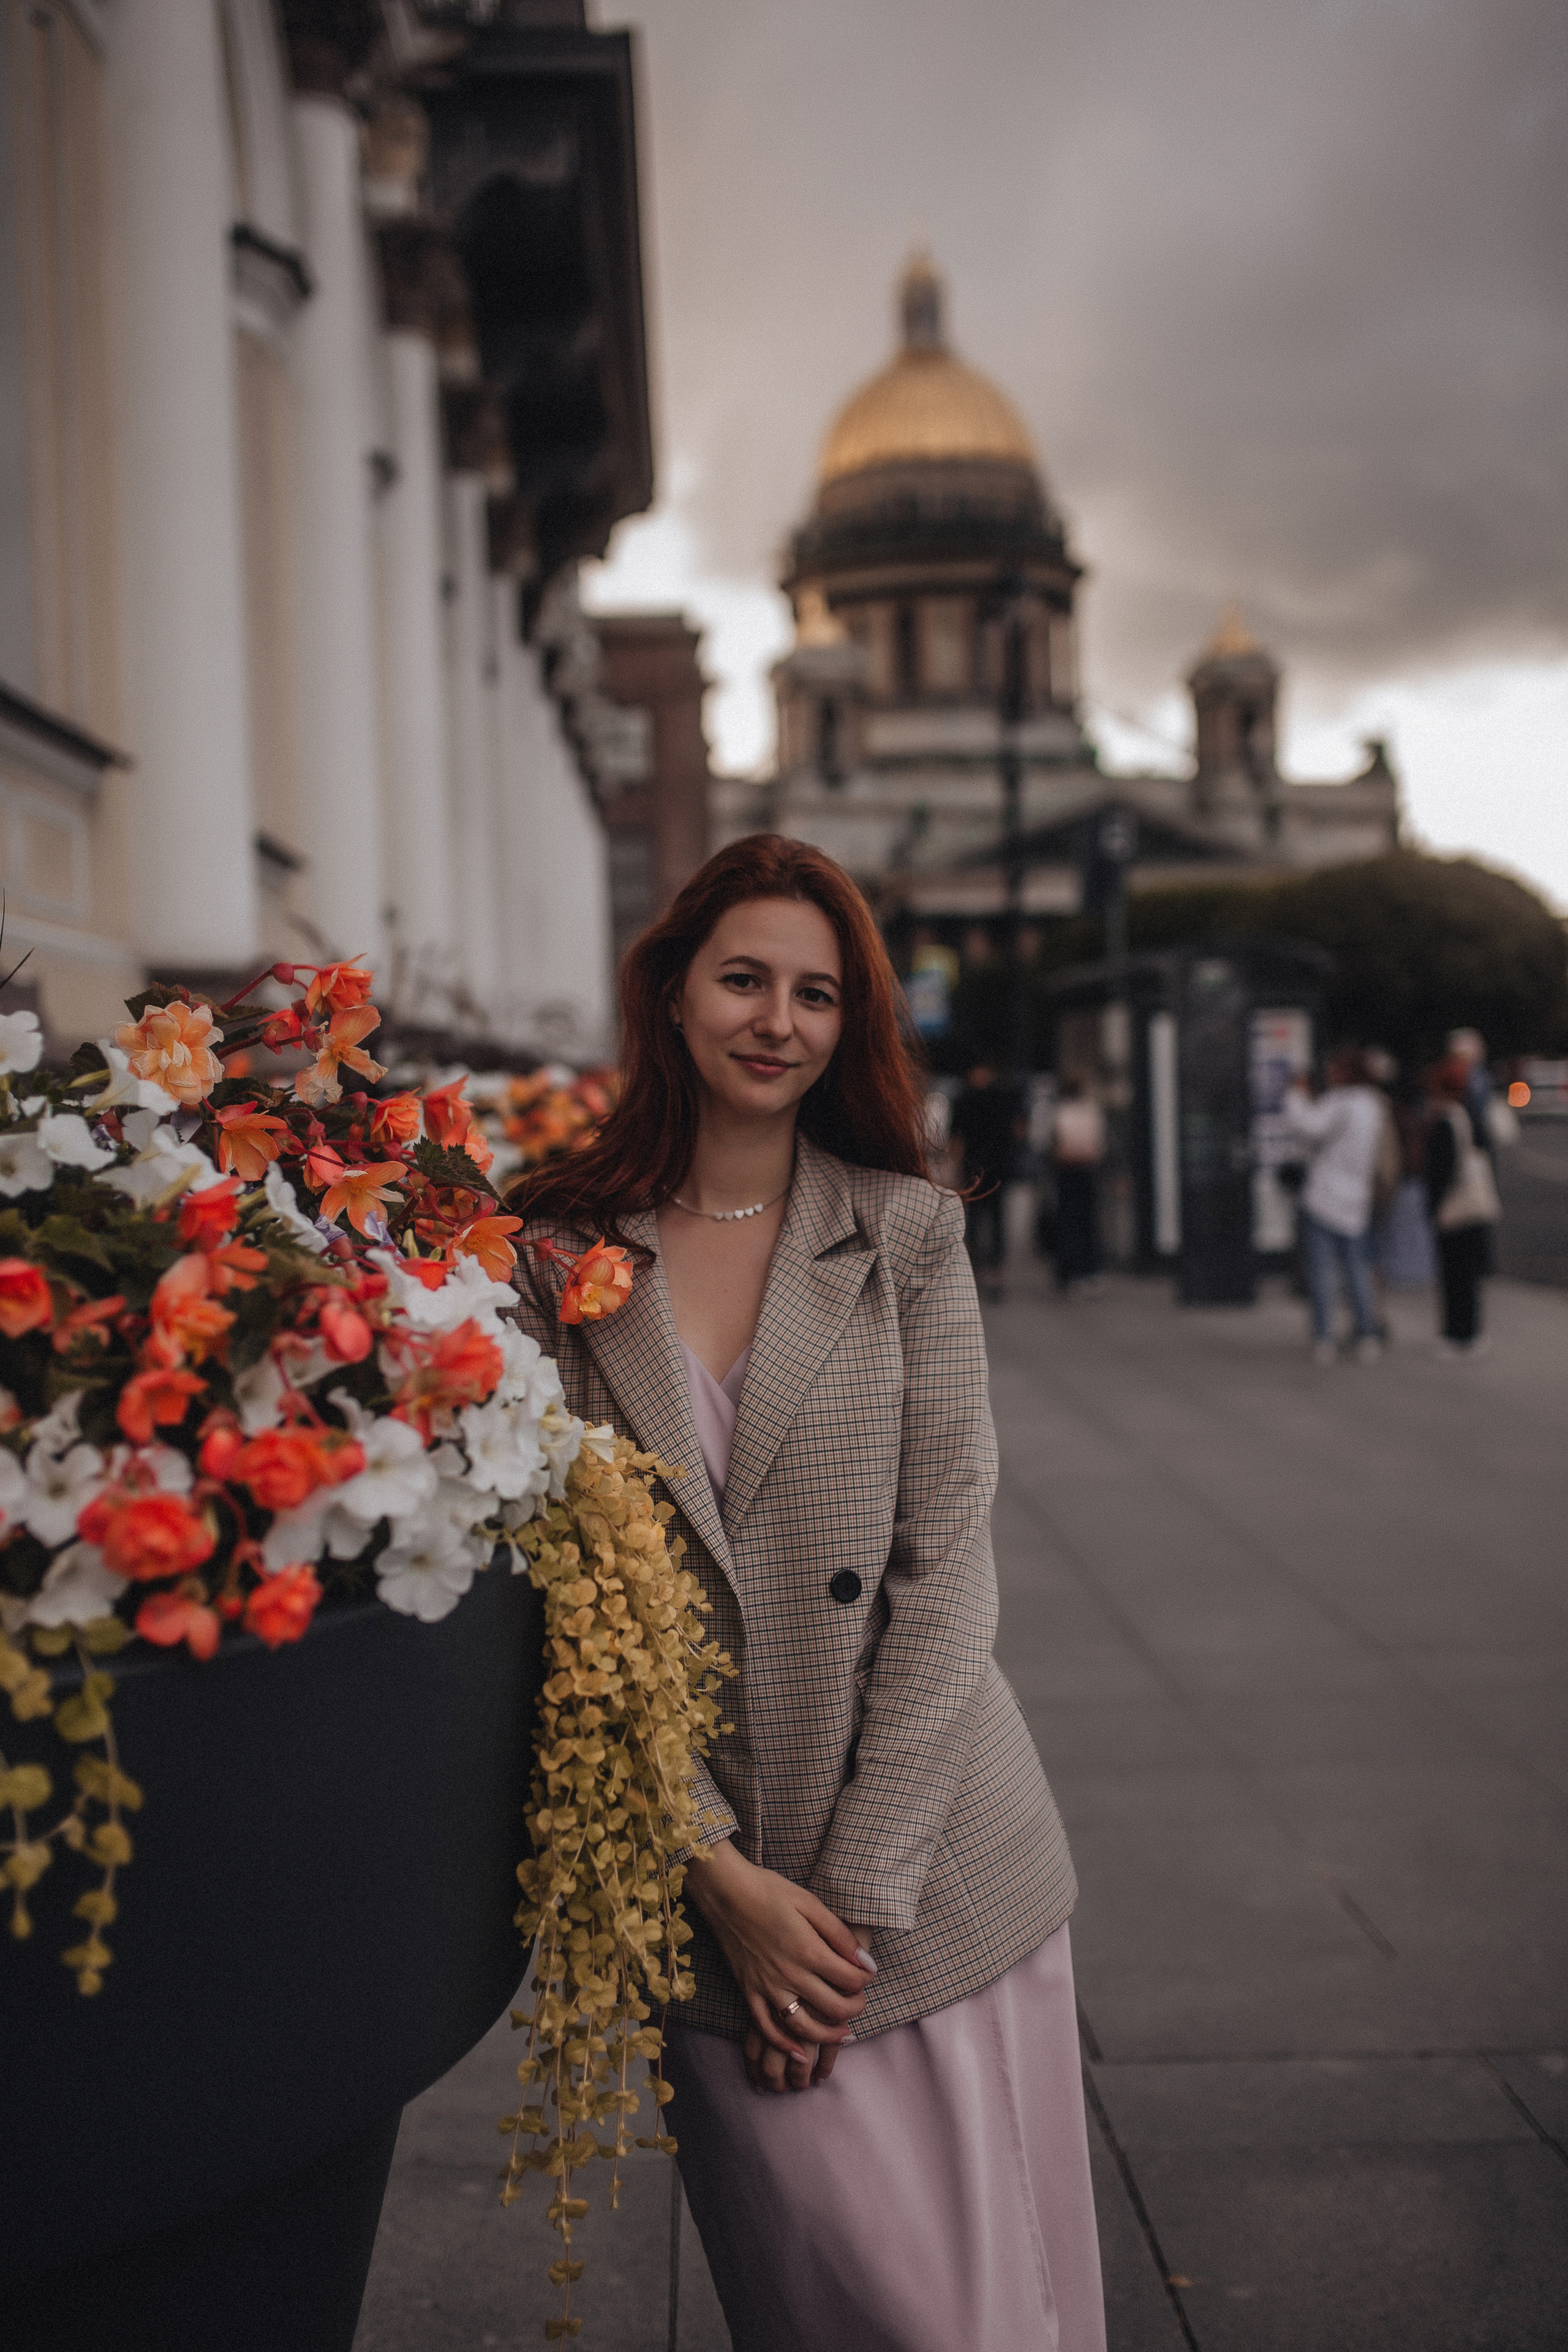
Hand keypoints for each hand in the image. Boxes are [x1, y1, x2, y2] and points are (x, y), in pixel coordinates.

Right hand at [684, 1840, 875, 2093]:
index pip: (849, 1979)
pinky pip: (766, 2028)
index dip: (864, 1979)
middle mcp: (789, 1975)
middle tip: (860, 2001)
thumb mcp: (810, 1902)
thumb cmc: (769, 1891)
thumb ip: (839, 1934)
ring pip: (802, 2027)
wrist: (725, 1892)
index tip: (867, 1974)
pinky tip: (798, 2050)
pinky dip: (783, 2044)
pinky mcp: (748, 1991)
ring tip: (842, 2033)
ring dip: (826, 2035)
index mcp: (808, 1950)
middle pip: (832, 2008)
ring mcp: (767, 1987)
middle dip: (854, 2008)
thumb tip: (864, 1961)